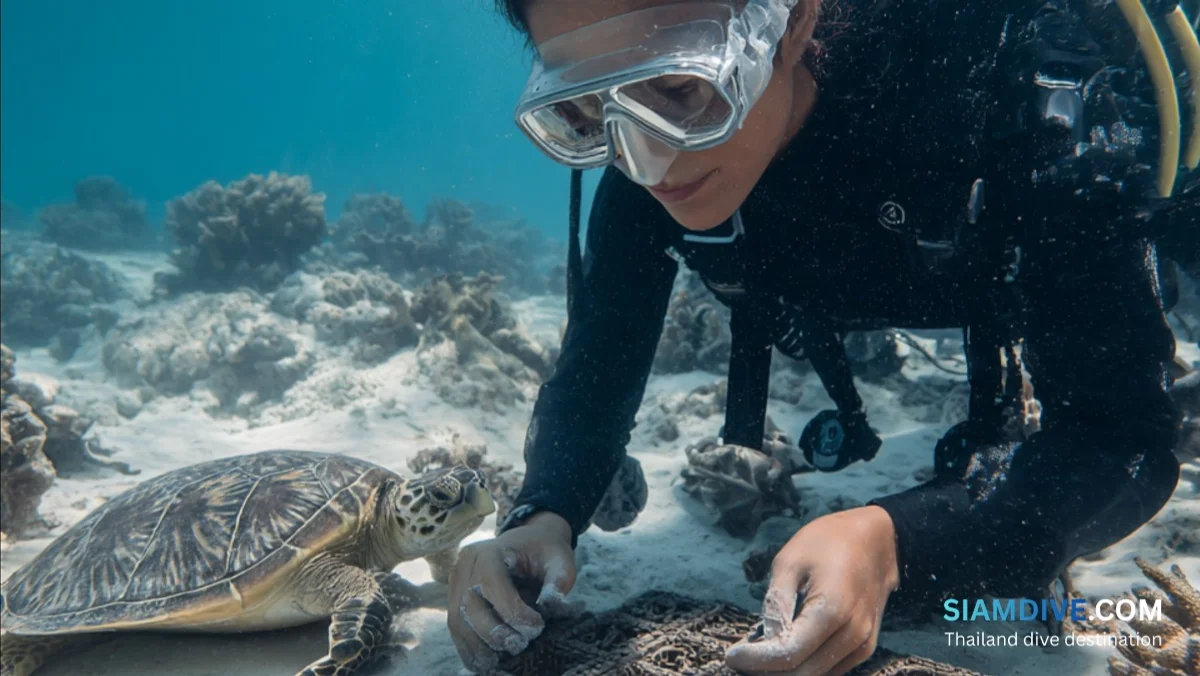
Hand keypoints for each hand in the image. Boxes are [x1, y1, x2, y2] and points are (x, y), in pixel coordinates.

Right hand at [447, 510, 580, 673]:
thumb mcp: (560, 561)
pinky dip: (469, 648)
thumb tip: (549, 606)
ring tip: (498, 663)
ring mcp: (457, 582)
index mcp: (490, 551)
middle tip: (519, 647)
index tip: (537, 627)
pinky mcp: (456, 598)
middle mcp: (466, 565)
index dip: (513, 612)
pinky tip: (485, 662)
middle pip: (469, 606)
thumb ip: (558, 582)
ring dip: (477, 647)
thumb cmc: (545, 551)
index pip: (493, 586)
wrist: (531, 541)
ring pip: (457, 621)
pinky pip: (456, 627)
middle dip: (493, 633)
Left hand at [725, 506, 899, 675]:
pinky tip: (784, 652)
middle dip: (766, 670)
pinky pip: (830, 669)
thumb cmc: (829, 542)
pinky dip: (805, 667)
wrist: (877, 541)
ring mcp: (863, 643)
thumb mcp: (791, 561)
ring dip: (785, 672)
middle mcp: (852, 633)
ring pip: (816, 675)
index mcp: (832, 609)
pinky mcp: (865, 647)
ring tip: (758, 655)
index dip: (756, 660)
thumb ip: (776, 602)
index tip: (731, 656)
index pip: (789, 652)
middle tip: (740, 659)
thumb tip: (763, 638)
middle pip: (803, 672)